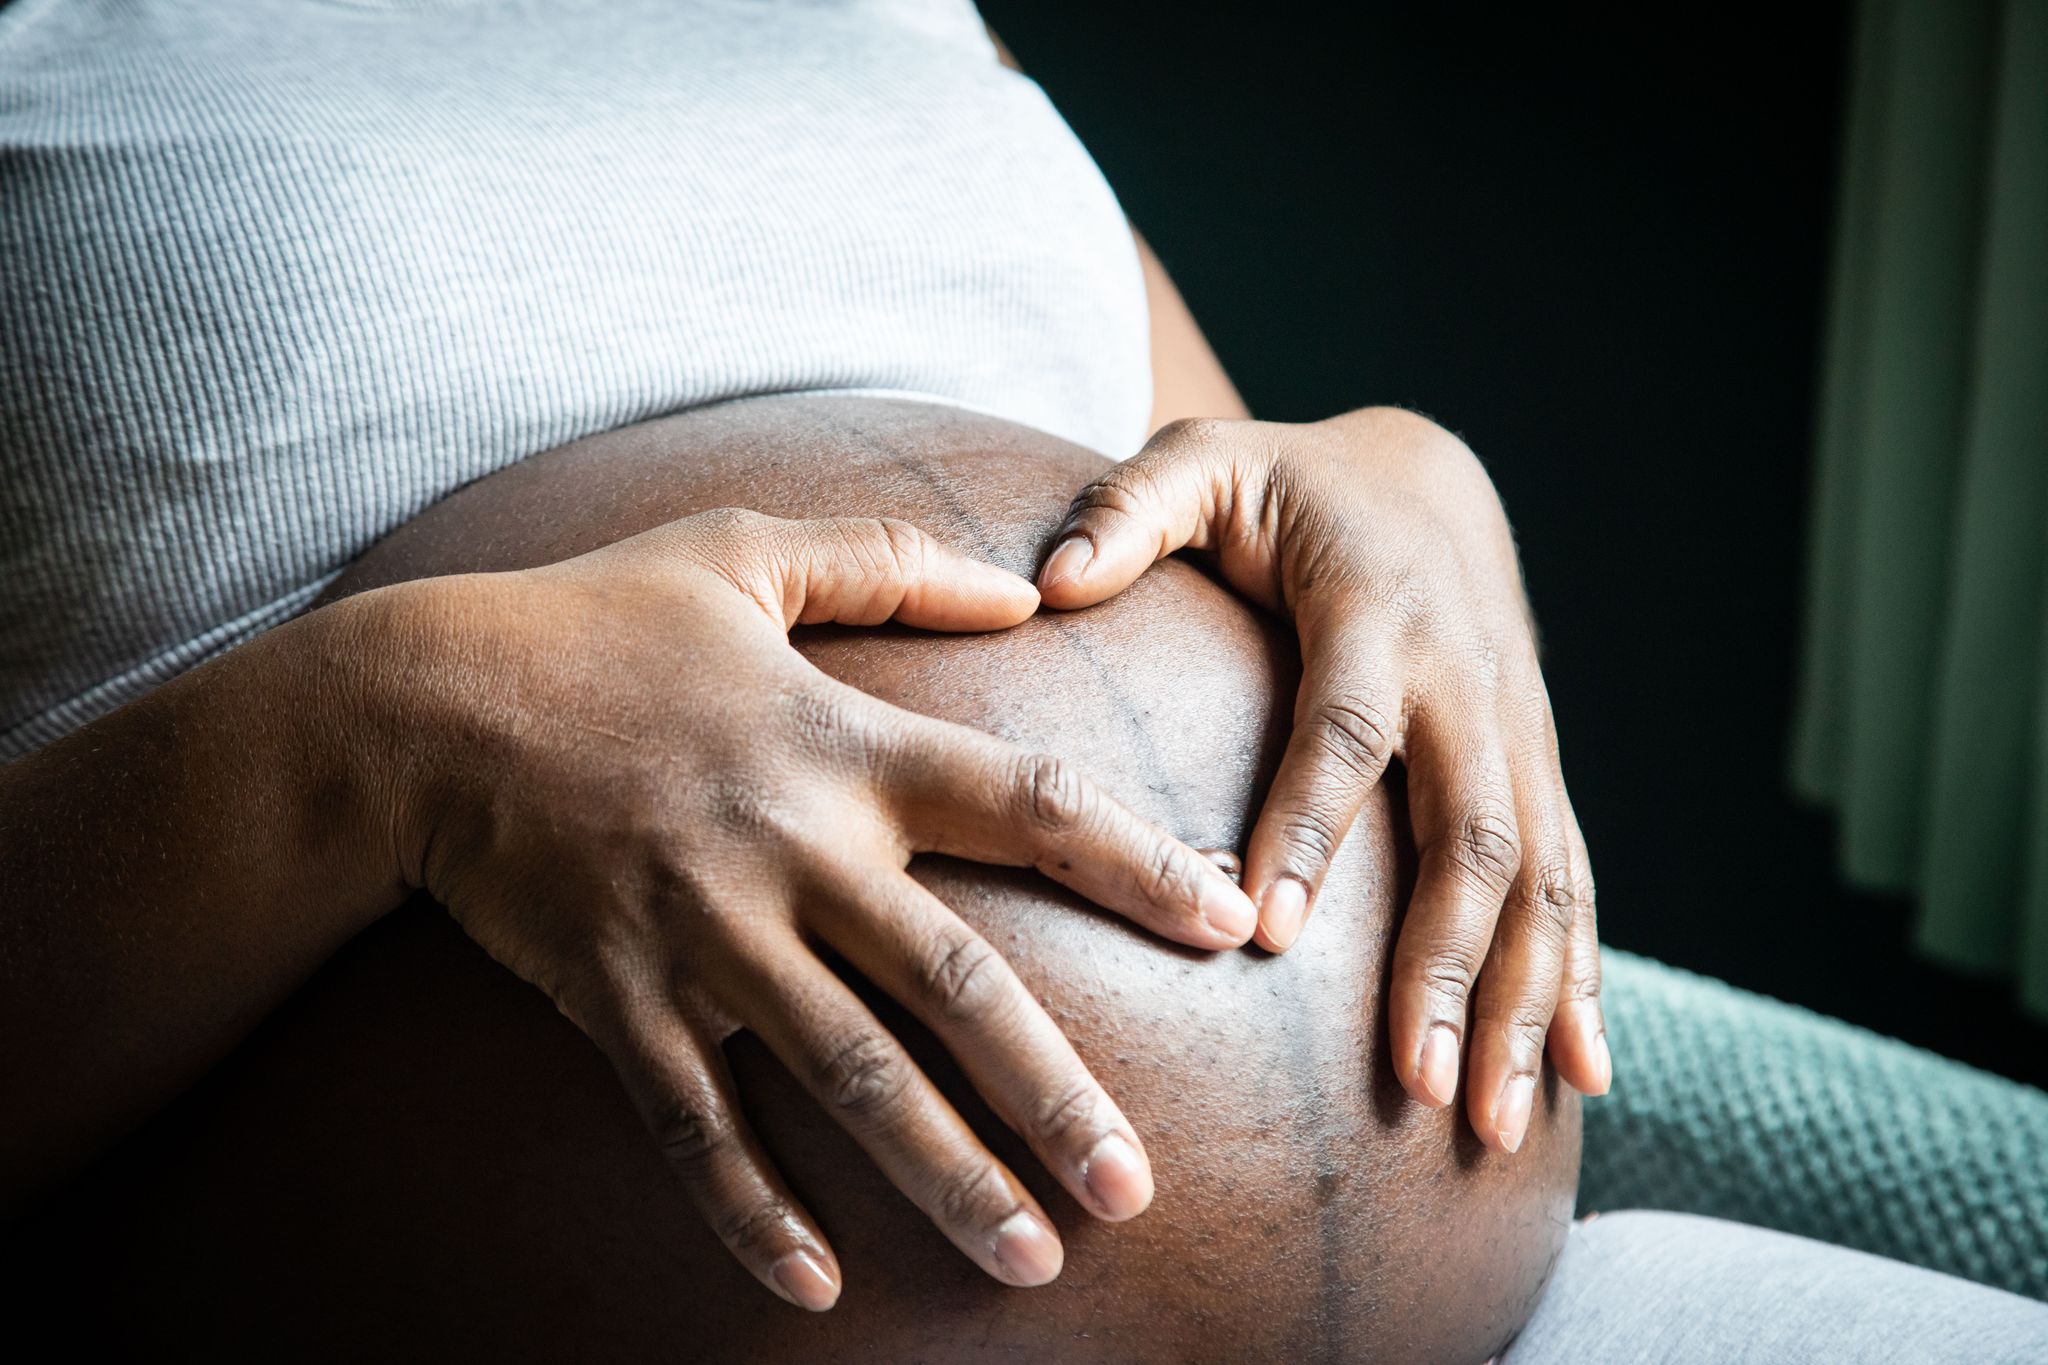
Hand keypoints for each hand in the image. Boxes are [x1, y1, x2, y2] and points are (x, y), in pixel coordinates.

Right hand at [370, 509, 1258, 1307]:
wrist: (421, 703)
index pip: (1025, 804)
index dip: (1137, 861)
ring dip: (942, 1175)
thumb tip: (1027, 589)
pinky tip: (817, 1286)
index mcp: (843, 747)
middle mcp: (793, 853)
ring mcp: (705, 935)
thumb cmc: (592, 619)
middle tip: (1138, 1190)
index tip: (1232, 918)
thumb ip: (892, 556)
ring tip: (1031, 1259)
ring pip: (848, 1076)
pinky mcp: (619, 1000)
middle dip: (1053, 1092)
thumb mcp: (745, 548)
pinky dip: (752, 1210)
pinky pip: (695, 1126)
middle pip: (955, 984)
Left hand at [1036, 410, 1607, 1153]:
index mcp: (1377, 612)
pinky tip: (1581, 1077)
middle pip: (1473, 833)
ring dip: (1521, 1002)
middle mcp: (1468, 680)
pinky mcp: (1538, 768)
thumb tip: (1048, 579)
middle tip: (1413, 1082)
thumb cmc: (1289, 484)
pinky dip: (1579, 979)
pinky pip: (1575, 879)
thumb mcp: (1205, 464)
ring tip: (1491, 1124)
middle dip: (1448, 964)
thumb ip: (1129, 509)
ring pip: (1540, 879)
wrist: (1427, 475)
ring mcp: (1519, 732)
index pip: (1344, 732)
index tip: (1267, 931)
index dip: (1309, 826)